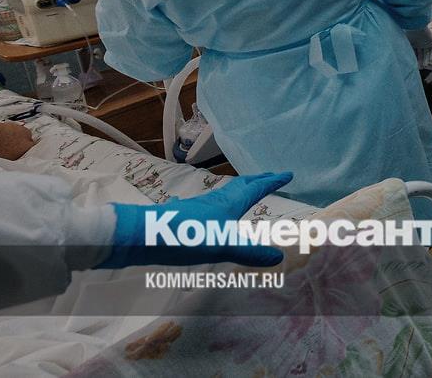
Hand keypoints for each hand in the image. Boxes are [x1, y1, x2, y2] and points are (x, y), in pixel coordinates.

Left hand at [98, 171, 293, 268]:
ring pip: (225, 194)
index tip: (288, 174)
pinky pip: (211, 205)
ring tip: (246, 192)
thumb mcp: (222, 246)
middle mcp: (215, 201)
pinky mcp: (185, 216)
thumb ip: (250, 252)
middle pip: (240, 186)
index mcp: (228, 204)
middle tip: (271, 177)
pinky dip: (222, 204)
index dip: (272, 182)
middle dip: (258, 181)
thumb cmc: (185, 237)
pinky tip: (212, 211)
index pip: (255, 189)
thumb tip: (279, 256)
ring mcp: (199, 207)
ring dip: (240, 190)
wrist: (143, 235)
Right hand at [404, 26, 431, 68]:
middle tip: (420, 68)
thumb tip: (399, 60)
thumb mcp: (403, 44)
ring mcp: (425, 42)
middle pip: (420, 54)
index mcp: (411, 42)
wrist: (415, 25)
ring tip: (424, 66)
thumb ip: (402, 52)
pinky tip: (430, 60)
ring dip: (426, 60)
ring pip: (426, 53)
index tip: (413, 66)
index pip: (413, 53)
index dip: (414, 60)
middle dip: (420, 61)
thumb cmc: (407, 33)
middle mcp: (419, 42)